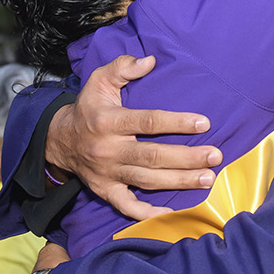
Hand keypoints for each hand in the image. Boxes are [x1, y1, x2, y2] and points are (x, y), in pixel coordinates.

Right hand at [47, 55, 221, 219]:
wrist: (58, 140)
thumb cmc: (88, 108)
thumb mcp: (98, 81)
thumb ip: (122, 67)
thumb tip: (150, 60)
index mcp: (108, 121)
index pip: (147, 122)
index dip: (176, 122)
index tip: (203, 123)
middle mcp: (109, 149)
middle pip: (152, 156)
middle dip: (186, 157)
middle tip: (215, 156)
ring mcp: (108, 173)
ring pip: (147, 180)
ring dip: (179, 181)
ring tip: (207, 179)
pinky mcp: (105, 191)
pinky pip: (127, 206)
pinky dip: (148, 213)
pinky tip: (173, 212)